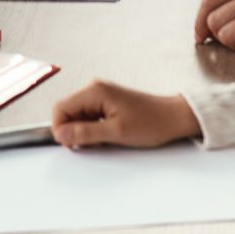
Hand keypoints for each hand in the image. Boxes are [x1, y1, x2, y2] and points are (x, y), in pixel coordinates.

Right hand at [51, 81, 199, 148]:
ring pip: (78, 116)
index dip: (60, 128)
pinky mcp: (107, 102)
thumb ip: (85, 133)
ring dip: (85, 131)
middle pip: (68, 111)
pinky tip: (108, 135)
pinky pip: (89, 116)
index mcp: (94, 91)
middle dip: (74, 131)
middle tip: (92, 144)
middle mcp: (95, 89)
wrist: (174, 118)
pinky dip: (93, 129)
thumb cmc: (151, 122)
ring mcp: (101, 95)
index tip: (70, 144)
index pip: (61, 108)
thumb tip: (61, 134)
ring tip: (105, 139)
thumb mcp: (116, 133)